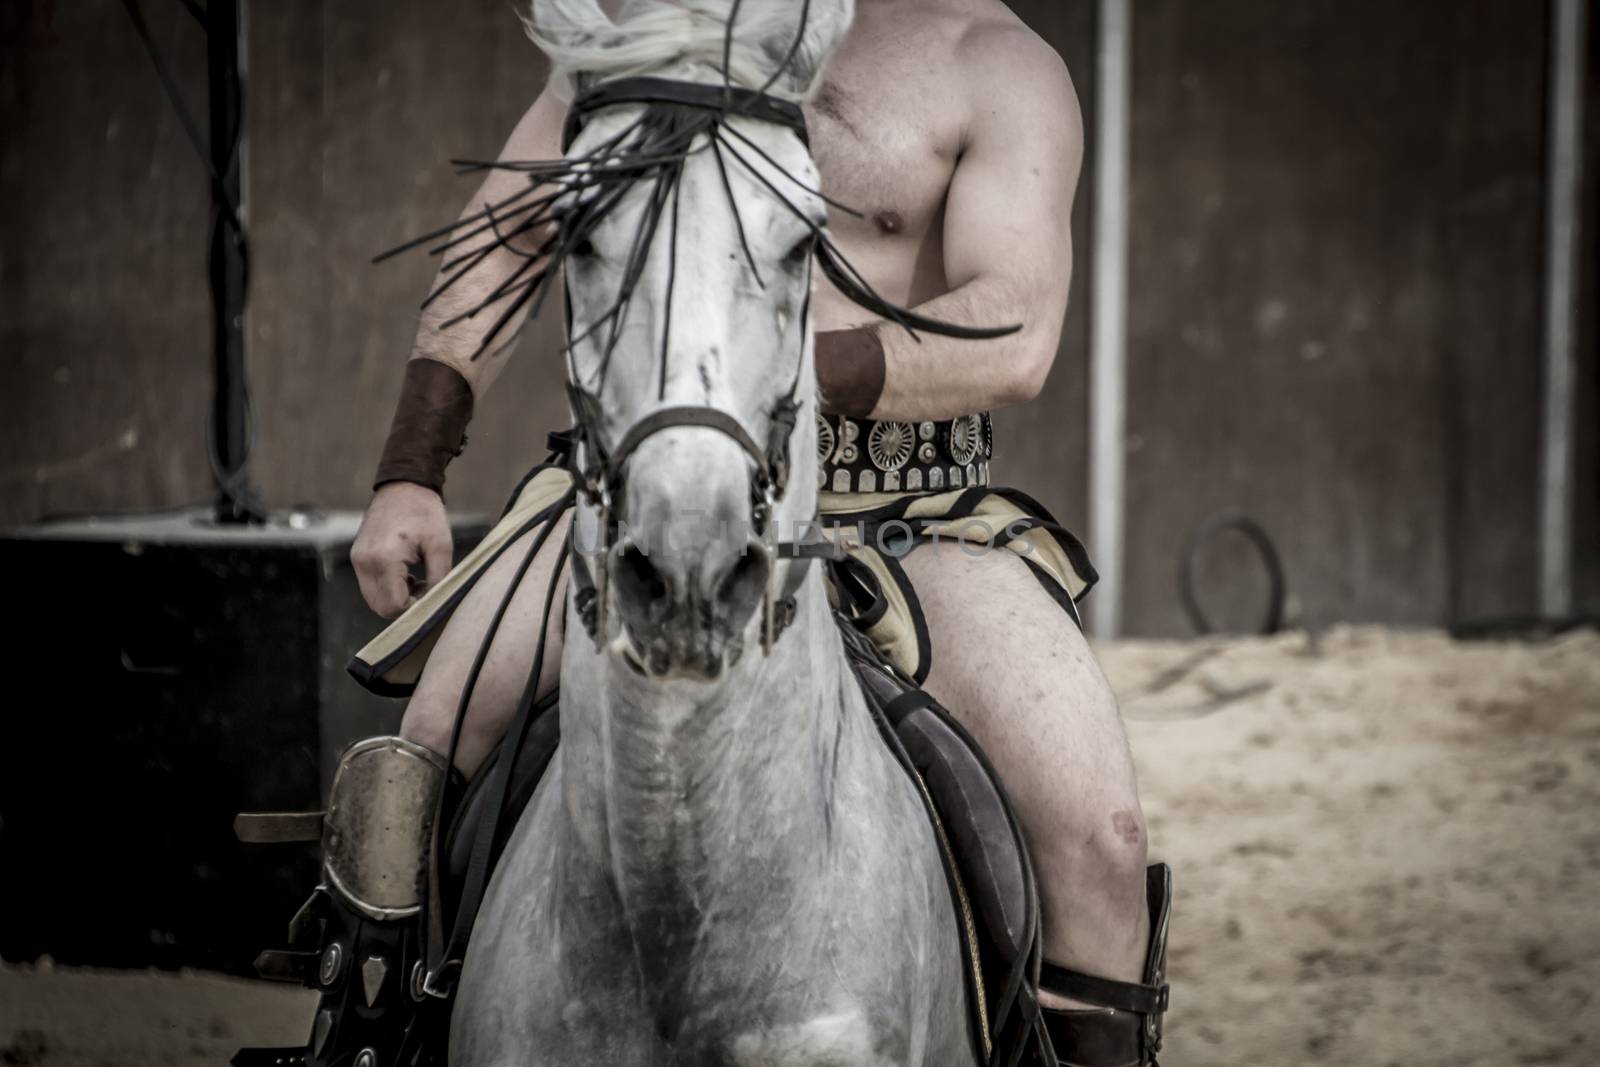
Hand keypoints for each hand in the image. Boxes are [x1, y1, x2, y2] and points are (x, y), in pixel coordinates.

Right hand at [351, 482, 453, 618]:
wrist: (403, 486)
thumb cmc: (424, 513)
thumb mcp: (441, 545)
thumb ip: (439, 578)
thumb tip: (435, 604)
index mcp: (384, 558)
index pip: (393, 605)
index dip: (413, 609)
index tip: (430, 595)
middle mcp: (364, 562)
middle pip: (380, 608)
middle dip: (404, 606)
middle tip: (424, 588)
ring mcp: (357, 560)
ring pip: (373, 600)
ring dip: (395, 598)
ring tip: (416, 579)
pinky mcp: (357, 557)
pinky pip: (370, 586)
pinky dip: (387, 588)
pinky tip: (405, 574)